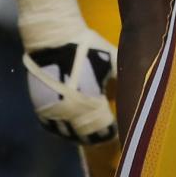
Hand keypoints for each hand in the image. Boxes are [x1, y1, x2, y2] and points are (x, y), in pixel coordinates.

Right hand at [14, 0, 119, 143]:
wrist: (52, 39)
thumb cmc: (86, 47)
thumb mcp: (110, 60)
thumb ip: (121, 78)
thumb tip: (136, 88)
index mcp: (93, 104)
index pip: (105, 131)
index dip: (111, 133)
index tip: (116, 131)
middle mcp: (73, 113)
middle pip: (86, 137)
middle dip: (96, 136)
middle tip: (103, 134)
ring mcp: (54, 111)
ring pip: (67, 135)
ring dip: (77, 135)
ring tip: (85, 132)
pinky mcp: (40, 106)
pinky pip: (51, 127)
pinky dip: (60, 129)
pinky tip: (67, 125)